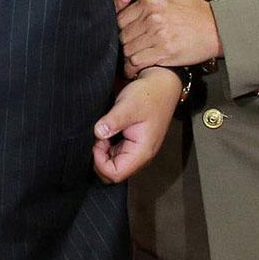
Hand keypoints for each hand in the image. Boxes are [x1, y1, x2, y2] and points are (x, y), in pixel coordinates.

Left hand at [91, 67, 181, 183]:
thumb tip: (98, 132)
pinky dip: (106, 148)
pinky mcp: (131, 144)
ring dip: (102, 153)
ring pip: (113, 165)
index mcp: (142, 151)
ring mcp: (136, 151)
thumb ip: (113, 120)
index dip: (100, 162)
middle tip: (99, 137)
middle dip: (99, 159)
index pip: (116, 174)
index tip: (97, 142)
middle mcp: (140, 155)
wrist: (161, 85)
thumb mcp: (129, 105)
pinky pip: (115, 155)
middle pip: (113, 173)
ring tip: (103, 132)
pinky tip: (106, 132)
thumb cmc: (149, 95)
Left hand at [116, 0, 222, 72]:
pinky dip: (134, 66)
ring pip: (128, 50)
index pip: (120, 18)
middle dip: (124, 41)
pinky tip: (136, 66)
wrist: (216, 28)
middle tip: (131, 45)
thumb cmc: (194, 8)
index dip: (121, 27)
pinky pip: (137, 62)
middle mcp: (151, 19)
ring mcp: (157, 36)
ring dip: (129, 55)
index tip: (127, 32)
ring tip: (134, 56)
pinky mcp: (164, 53)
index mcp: (150, 2)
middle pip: (122, 35)